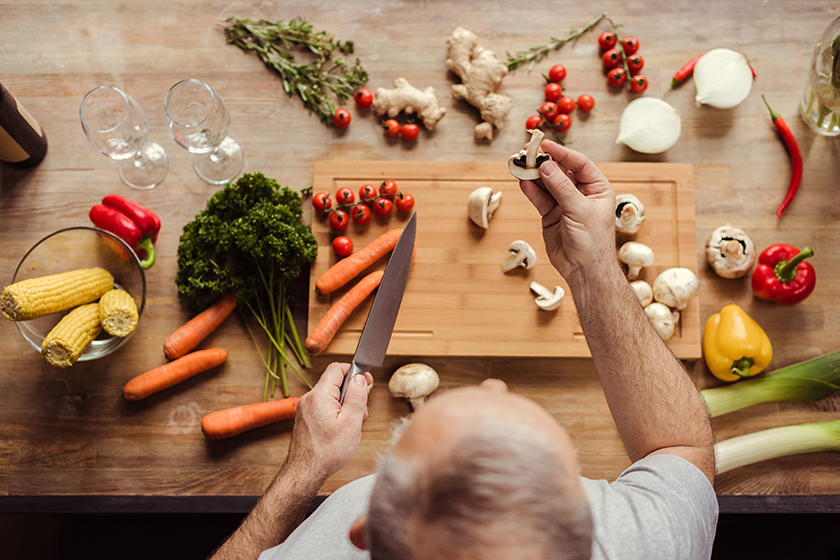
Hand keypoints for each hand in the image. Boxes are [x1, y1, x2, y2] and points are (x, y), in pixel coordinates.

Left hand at [286, 363, 372, 481]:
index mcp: (319, 395)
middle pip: (334, 382)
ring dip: (344, 404)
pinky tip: (341, 428)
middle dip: (351, 392)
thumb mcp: (351, 422)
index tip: (366, 381)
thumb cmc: (327, 452)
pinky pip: (323, 406)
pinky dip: (335, 412)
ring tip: (352, 423)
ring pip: (329, 396)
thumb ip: (357, 396)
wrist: (305, 472)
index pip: (337, 368)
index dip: (354, 371)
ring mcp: (305, 409)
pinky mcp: (304, 418)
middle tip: (361, 409)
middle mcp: (309, 398)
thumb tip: (359, 378)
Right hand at [519, 141, 617, 285]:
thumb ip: (562, 187)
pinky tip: (522, 181)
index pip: (579, 164)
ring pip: (547, 183)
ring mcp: (565, 204)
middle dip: (544, 162)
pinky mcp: (551, 215)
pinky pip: (540, 198)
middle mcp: (581, 193)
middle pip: (561, 171)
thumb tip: (547, 166)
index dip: (562, 153)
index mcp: (597, 189)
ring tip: (520, 165)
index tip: (545, 145)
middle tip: (528, 152)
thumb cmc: (592, 242)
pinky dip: (530, 190)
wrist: (584, 270)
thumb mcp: (579, 210)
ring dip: (534, 175)